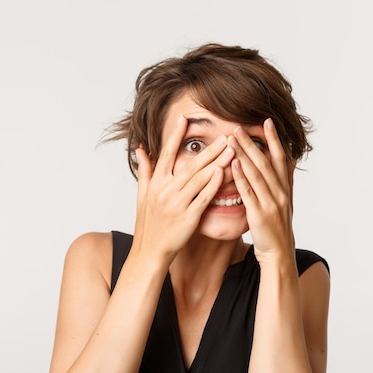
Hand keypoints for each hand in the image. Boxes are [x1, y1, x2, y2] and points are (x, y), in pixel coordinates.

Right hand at [131, 115, 235, 263]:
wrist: (150, 252)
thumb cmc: (148, 225)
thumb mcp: (142, 196)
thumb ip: (145, 171)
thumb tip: (142, 149)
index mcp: (155, 184)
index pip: (166, 154)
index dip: (175, 136)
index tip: (185, 119)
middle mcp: (165, 191)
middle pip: (190, 164)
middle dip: (209, 149)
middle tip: (225, 135)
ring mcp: (177, 204)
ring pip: (199, 179)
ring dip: (216, 162)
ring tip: (231, 149)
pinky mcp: (188, 218)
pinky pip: (204, 198)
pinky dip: (214, 184)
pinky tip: (224, 172)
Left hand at [228, 119, 294, 262]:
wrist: (278, 253)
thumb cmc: (278, 227)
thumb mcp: (287, 201)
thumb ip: (287, 180)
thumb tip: (291, 160)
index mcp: (285, 188)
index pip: (281, 158)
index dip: (275, 139)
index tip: (267, 121)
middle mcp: (280, 193)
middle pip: (266, 162)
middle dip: (252, 143)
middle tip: (239, 126)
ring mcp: (270, 203)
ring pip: (256, 174)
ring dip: (243, 154)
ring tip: (232, 139)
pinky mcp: (259, 214)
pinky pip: (248, 192)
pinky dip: (240, 177)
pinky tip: (232, 164)